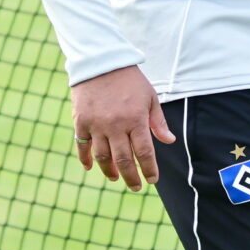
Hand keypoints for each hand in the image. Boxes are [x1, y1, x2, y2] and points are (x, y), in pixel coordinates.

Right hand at [71, 64, 173, 189]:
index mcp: (136, 120)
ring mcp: (96, 124)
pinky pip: (82, 146)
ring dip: (109, 171)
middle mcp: (116, 125)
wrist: (101, 62)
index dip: (149, 169)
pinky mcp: (80, 121)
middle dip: (131, 177)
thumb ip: (158, 121)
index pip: (144, 153)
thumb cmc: (130, 80)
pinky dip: (85, 159)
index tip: (152, 180)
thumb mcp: (150, 97)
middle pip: (123, 160)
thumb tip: (169, 141)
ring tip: (116, 178)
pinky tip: (90, 167)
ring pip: (102, 157)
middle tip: (135, 187)